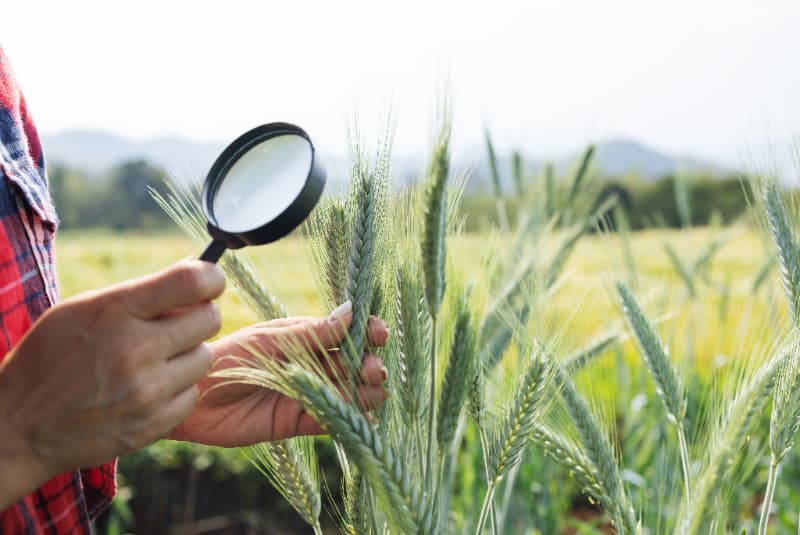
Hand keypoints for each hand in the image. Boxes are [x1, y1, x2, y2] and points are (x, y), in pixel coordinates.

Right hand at [0, 260, 224, 506]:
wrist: (19, 427)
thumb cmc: (51, 357)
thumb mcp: (82, 310)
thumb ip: (139, 294)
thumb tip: (195, 278)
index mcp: (115, 312)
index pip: (191, 282)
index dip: (211, 278)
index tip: (209, 282)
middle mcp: (135, 350)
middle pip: (209, 319)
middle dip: (199, 316)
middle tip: (177, 324)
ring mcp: (147, 390)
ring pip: (205, 357)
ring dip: (187, 355)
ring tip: (155, 359)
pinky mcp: (154, 423)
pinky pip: (192, 394)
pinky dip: (177, 390)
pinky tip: (148, 388)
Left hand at [170, 301, 389, 446]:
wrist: (193, 398)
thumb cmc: (229, 357)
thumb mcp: (271, 342)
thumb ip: (311, 334)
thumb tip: (351, 313)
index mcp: (305, 337)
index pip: (346, 332)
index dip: (367, 332)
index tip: (379, 333)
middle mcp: (310, 364)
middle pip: (352, 363)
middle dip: (369, 364)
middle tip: (374, 370)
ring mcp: (306, 393)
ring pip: (346, 392)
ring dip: (365, 392)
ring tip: (375, 392)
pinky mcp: (297, 421)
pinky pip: (330, 420)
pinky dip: (350, 419)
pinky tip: (367, 418)